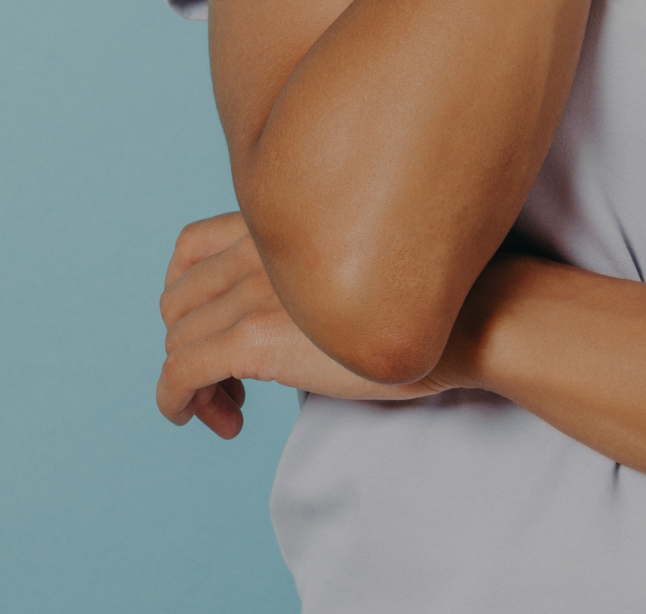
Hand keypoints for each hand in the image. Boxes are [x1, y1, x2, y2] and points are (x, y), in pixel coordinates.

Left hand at [158, 213, 477, 437]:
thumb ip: (313, 277)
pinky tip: (219, 422)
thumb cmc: (431, 300)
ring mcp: (254, 289)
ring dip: (191, 381)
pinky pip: (178, 374)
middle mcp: (259, 247)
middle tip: (231, 386)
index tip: (217, 332)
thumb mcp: (359, 269)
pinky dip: (176, 402)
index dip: (188, 296)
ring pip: (176, 340)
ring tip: (233, 409)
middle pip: (177, 300)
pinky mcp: (254, 337)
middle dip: (189, 345)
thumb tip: (292, 322)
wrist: (469, 318)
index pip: (190, 246)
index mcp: (281, 223)